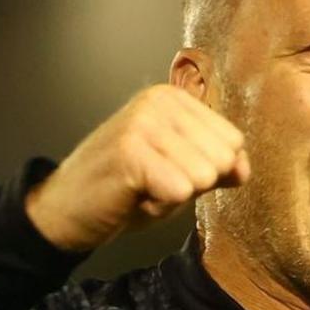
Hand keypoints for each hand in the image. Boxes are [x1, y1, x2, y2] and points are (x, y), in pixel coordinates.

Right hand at [25, 84, 249, 250]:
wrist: (66, 209)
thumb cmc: (125, 190)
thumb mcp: (181, 174)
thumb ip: (218, 167)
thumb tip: (243, 167)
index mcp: (174, 99)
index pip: (233, 141)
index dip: (207, 170)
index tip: (168, 170)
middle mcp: (159, 101)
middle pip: (222, 158)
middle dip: (193, 184)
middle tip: (154, 182)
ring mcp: (143, 122)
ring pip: (203, 175)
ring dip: (175, 196)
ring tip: (144, 188)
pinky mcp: (129, 151)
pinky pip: (180, 190)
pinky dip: (161, 205)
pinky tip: (134, 196)